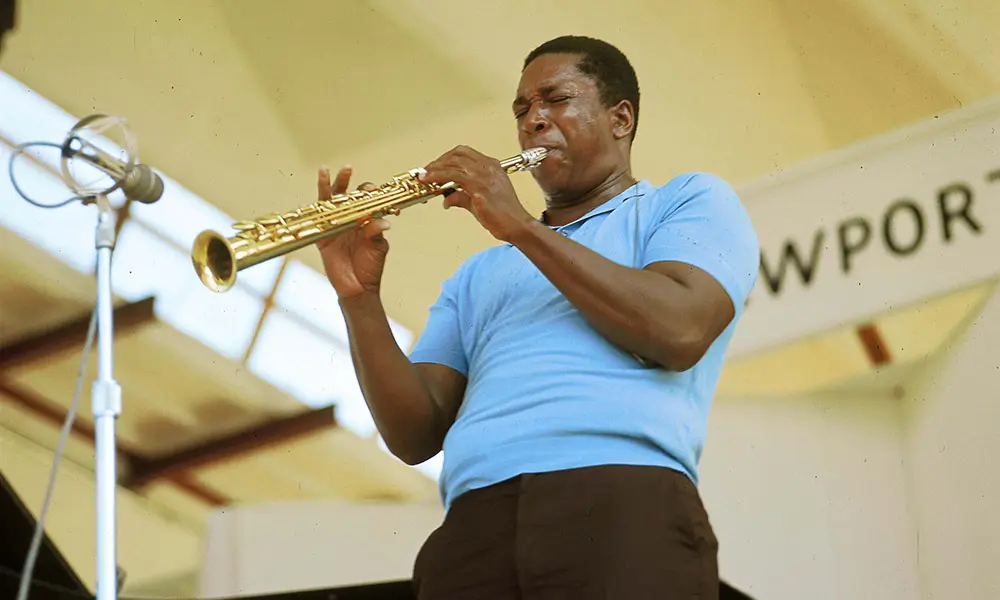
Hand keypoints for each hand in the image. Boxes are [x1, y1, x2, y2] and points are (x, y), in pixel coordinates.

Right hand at [315, 165, 390, 298]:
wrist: (357, 287)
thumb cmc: (370, 267)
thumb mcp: (377, 248)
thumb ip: (377, 233)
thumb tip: (382, 221)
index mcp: (367, 220)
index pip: (369, 200)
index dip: (372, 193)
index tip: (377, 191)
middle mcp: (351, 219)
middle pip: (349, 195)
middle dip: (348, 181)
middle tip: (349, 169)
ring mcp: (336, 225)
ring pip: (332, 200)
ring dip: (332, 183)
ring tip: (329, 169)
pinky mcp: (323, 234)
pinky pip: (318, 215)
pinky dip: (318, 200)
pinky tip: (319, 180)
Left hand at [419, 145, 535, 241]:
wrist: (516, 225)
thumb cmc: (503, 216)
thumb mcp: (478, 203)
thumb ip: (461, 197)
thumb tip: (447, 199)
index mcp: (492, 167)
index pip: (465, 153)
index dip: (446, 158)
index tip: (435, 166)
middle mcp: (488, 167)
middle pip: (457, 154)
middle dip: (438, 161)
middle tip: (426, 171)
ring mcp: (484, 175)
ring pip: (453, 162)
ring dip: (435, 168)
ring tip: (423, 176)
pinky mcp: (479, 187)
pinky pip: (453, 175)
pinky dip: (437, 176)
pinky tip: (428, 180)